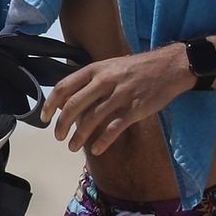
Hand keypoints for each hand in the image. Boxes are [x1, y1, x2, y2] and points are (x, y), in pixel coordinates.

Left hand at [41, 46, 189, 154]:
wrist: (170, 66)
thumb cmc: (139, 68)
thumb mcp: (111, 66)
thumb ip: (92, 80)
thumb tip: (72, 100)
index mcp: (96, 70)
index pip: (64, 87)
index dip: (50, 104)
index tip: (44, 118)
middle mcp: (104, 81)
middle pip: (73, 106)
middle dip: (61, 124)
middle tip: (58, 137)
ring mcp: (120, 96)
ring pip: (91, 120)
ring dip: (79, 137)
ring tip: (73, 147)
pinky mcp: (135, 109)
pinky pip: (114, 128)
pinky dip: (102, 141)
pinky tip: (96, 150)